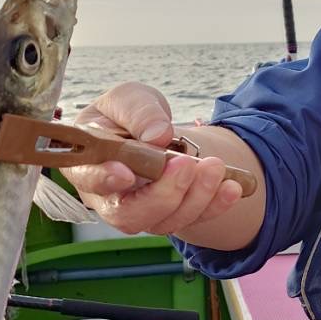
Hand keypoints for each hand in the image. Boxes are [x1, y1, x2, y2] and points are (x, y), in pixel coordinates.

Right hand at [69, 83, 246, 236]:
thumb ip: (138, 112)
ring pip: (164, 221)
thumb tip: (157, 136)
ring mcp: (140, 212)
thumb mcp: (129, 98)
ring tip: (215, 167)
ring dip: (195, 198)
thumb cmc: (127, 114)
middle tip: (187, 165)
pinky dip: (215, 205)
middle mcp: (109, 197)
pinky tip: (233, 187)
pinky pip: (193, 219)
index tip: (126, 173)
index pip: (88, 178)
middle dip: (162, 194)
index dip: (104, 179)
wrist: (151, 129)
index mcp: (87, 163)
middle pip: (129, 214)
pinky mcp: (170, 216)